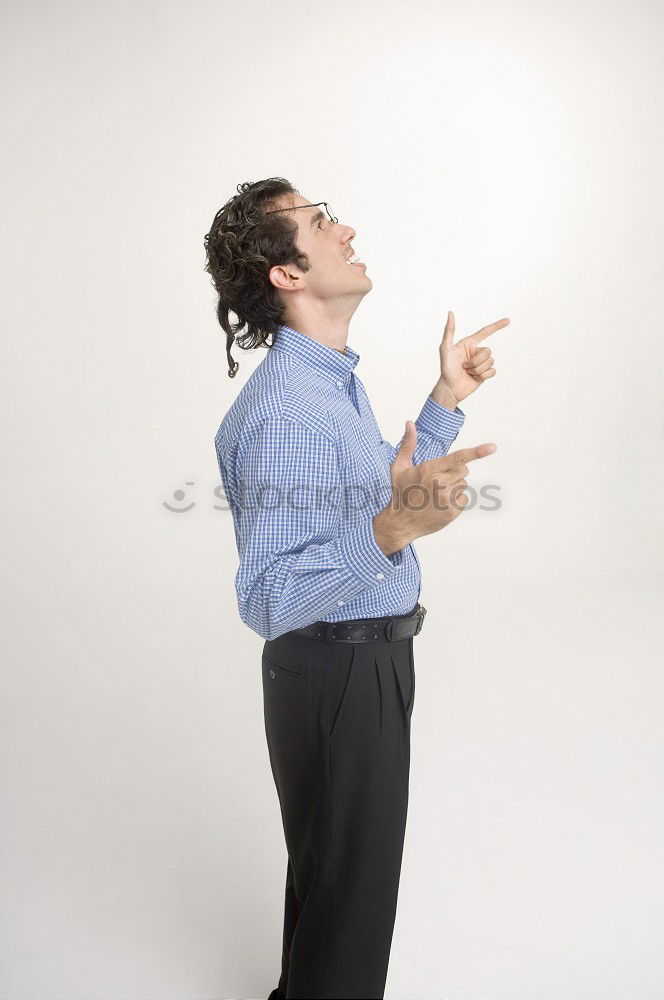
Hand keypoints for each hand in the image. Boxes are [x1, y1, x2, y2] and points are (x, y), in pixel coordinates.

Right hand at [372, 420, 497, 554]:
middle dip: (455, 471)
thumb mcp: (399, 467)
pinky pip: (464, 498)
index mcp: (428, 469)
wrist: (400, 523)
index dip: (477, 452)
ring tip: (436, 494)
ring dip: (454, 486)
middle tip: (437, 481)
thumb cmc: (400, 492)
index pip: (458, 458)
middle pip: (464, 469)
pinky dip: (456, 500)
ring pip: (464, 484)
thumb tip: (409, 423)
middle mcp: (439, 483)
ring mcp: (446, 498)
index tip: (493, 447)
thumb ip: (408, 444)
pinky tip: (441, 504)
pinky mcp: (452, 511)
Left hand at [435, 310, 509, 405]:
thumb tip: (450, 313)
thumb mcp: (445, 348)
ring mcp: (481, 363)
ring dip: (477, 369)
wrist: (450, 388)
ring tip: (467, 373)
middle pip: (488, 351)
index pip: (485, 332)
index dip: (497, 326)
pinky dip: (483, 375)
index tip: (508, 320)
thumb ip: (449, 331)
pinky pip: (493, 371)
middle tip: (464, 367)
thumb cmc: (446, 368)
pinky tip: (474, 378)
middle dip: (476, 361)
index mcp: (469, 344)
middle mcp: (476, 352)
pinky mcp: (485, 373)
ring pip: (490, 362)